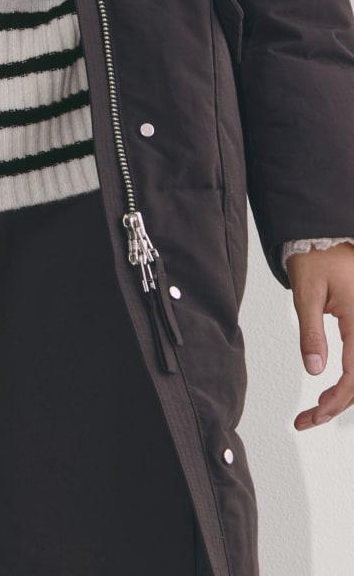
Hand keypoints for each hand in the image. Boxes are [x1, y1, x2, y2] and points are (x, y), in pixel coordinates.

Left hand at [285, 242, 353, 428]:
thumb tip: (313, 370)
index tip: (313, 414)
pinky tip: (332, 391)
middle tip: (306, 420)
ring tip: (315, 411)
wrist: (324, 235)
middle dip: (337, 405)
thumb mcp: (306, 292)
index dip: (335, 401)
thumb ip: (311, 332)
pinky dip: (350, 381)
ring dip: (345, 396)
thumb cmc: (315, 257)